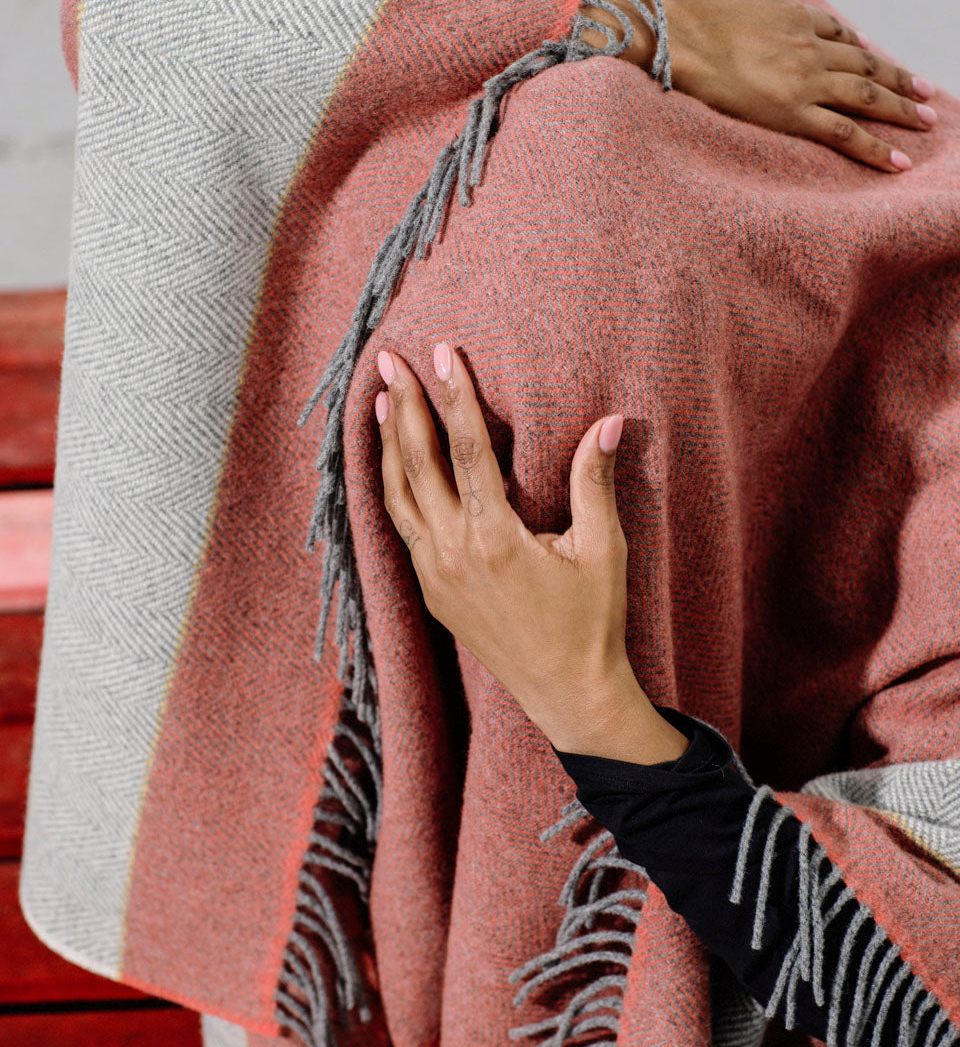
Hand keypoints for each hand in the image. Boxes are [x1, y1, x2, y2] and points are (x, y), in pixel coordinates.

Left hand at [372, 342, 688, 762]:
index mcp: (494, 539)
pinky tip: (395, 465)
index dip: (455, 396)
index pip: (468, 450)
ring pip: (397, 497)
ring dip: (387, 446)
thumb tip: (609, 424)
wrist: (567, 693)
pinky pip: (402, 529)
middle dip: (403, 407)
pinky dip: (394, 489)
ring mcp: (435, 576)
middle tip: (388, 362)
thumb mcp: (602, 551)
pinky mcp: (432, 593)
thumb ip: (594, 484)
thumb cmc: (591, 623)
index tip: (443, 353)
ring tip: (381, 402)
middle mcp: (453, 555)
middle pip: (417, 465)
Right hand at [578, 0, 937, 172]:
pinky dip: (876, 147)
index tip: (873, 58)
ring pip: (866, 97)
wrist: (668, 26)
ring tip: (926, 122)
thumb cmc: (682, 3)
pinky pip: (844, 132)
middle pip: (863, 65)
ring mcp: (803, 79)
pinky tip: (898, 159)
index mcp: (790, 15)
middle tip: (924, 93)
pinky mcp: (790, 112)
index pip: (835, 33)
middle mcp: (806, 46)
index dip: (857, 48)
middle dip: (897, 80)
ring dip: (901, 110)